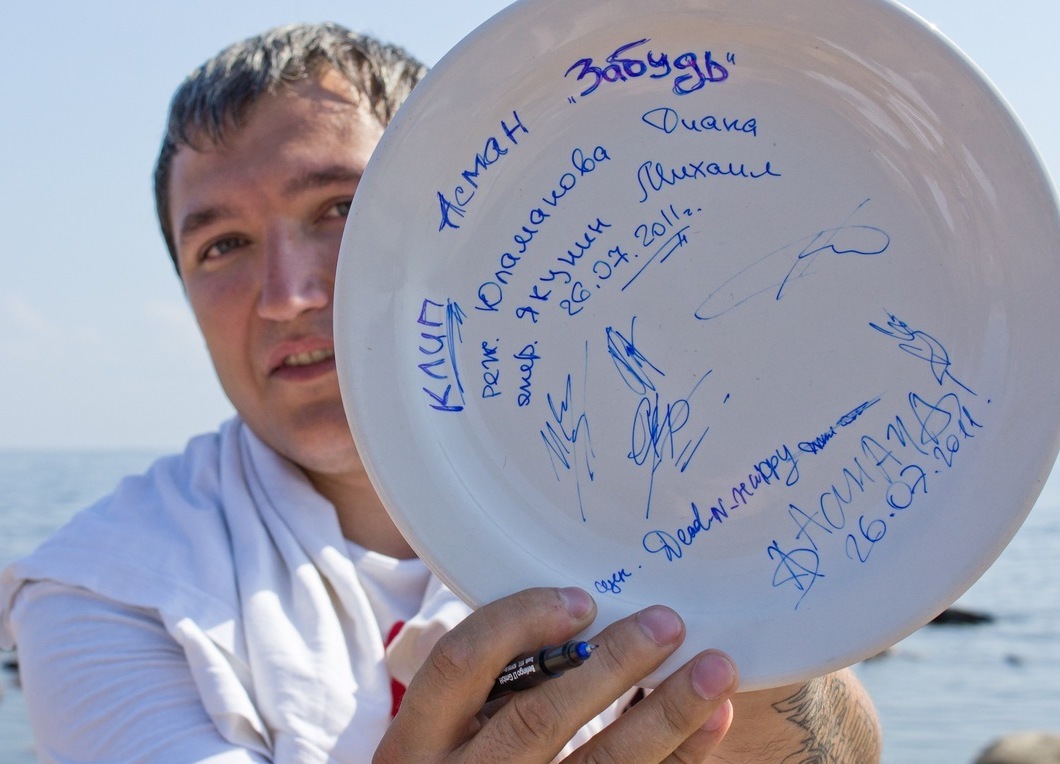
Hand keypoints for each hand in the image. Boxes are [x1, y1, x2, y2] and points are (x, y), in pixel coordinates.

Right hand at [375, 587, 737, 762]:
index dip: (519, 623)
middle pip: (538, 718)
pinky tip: (711, 723)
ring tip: (715, 670)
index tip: (581, 600)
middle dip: (611, 666)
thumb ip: (492, 684)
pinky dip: (680, 758)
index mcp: (416, 742)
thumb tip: (583, 613)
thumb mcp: (445, 730)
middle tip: (667, 623)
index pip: (460, 663)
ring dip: (664, 715)